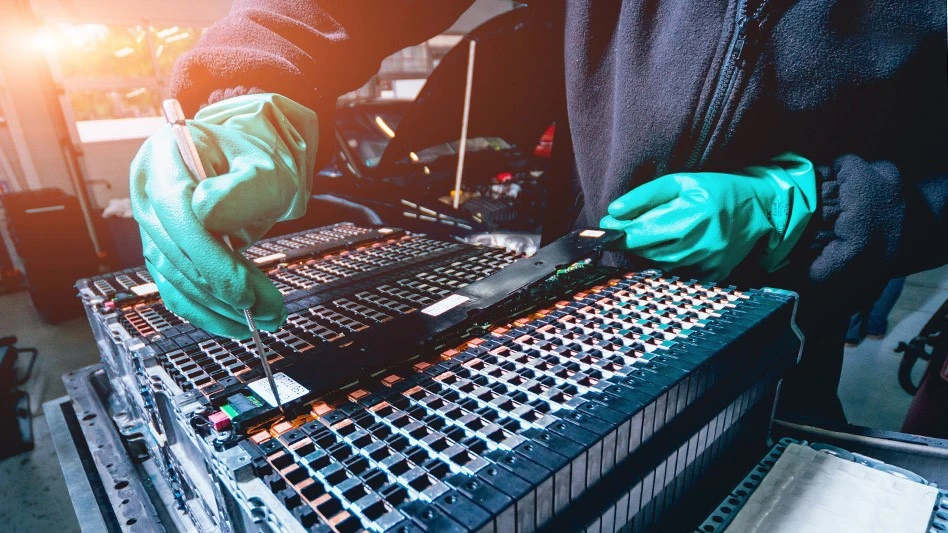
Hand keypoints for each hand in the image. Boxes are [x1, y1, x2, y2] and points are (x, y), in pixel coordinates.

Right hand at [130, 93, 318, 337]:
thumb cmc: (259, 161)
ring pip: (175, 277)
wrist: (250, 167)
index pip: (175, 211)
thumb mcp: (264, 166)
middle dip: (224, 290)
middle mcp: (147, 191)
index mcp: (165, 157)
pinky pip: (175, 289)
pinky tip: (238, 323)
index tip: (244, 290)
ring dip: (220, 307)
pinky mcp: (162, 251)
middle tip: (270, 312)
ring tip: (266, 318)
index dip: (207, 256)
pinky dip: (206, 311)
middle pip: (175, 251)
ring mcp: (150, 224)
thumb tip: (207, 213)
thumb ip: (243, 186)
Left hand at [600, 153, 816, 280]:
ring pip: (660, 264)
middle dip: (630, 241)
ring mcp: (708, 263)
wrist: (759, 208)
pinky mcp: (713, 274)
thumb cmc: (717, 190)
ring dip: (647, 251)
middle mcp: (701, 243)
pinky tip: (671, 246)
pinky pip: (678, 273)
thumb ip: (645, 196)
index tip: (608, 225)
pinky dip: (667, 261)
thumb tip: (614, 212)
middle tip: (624, 228)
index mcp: (693, 216)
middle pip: (647, 251)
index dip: (619, 231)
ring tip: (651, 233)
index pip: (641, 232)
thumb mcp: (681, 182)